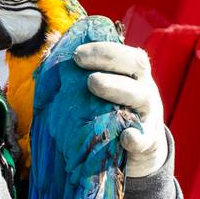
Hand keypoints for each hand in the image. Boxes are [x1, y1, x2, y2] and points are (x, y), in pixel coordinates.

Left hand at [73, 42, 167, 177]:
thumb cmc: (114, 113)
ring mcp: (149, 114)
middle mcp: (145, 89)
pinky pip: (145, 139)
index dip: (102, 49)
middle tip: (78, 60)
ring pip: (141, 97)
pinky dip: (136, 138)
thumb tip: (49, 57)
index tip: (76, 54)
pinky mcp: (148, 142)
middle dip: (107, 59)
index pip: (124, 53)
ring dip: (117, 87)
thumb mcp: (106, 93)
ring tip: (92, 83)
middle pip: (137, 65)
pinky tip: (125, 137)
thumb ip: (85, 77)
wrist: (141, 149)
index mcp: (133, 74)